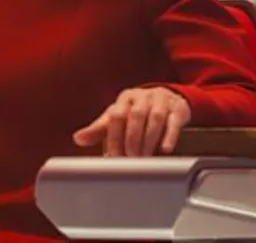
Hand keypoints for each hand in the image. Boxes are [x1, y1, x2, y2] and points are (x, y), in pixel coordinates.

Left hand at [73, 87, 190, 155]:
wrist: (165, 99)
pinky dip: (169, 136)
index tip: (113, 156)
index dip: (114, 137)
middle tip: (131, 159)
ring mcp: (161, 100)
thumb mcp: (117, 118)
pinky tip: (165, 149)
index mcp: (124, 98)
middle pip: (136, 116)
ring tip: (144, 157)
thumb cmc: (136, 112)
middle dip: (132, 140)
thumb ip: (98, 129)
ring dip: (149, 140)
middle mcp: (142, 96)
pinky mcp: (178, 108)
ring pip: (155, 118)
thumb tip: (78, 138)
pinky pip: (174, 121)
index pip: (116, 116)